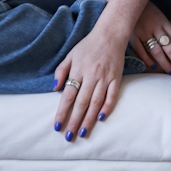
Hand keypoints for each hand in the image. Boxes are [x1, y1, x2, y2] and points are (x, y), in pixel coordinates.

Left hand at [52, 24, 125, 139]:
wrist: (110, 34)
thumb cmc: (88, 45)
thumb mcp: (70, 54)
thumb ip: (61, 71)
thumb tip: (54, 88)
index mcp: (78, 70)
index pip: (68, 95)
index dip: (62, 111)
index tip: (57, 125)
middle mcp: (91, 75)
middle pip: (81, 103)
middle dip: (74, 121)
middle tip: (69, 136)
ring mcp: (104, 78)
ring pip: (96, 102)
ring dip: (89, 119)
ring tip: (83, 132)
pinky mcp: (116, 78)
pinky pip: (112, 96)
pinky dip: (107, 107)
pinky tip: (101, 118)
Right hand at [129, 2, 170, 75]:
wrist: (128, 0)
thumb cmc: (147, 10)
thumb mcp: (161, 16)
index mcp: (164, 23)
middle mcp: (155, 28)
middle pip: (170, 47)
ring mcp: (143, 32)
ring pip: (157, 50)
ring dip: (165, 63)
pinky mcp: (132, 35)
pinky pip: (140, 49)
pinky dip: (147, 59)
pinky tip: (154, 66)